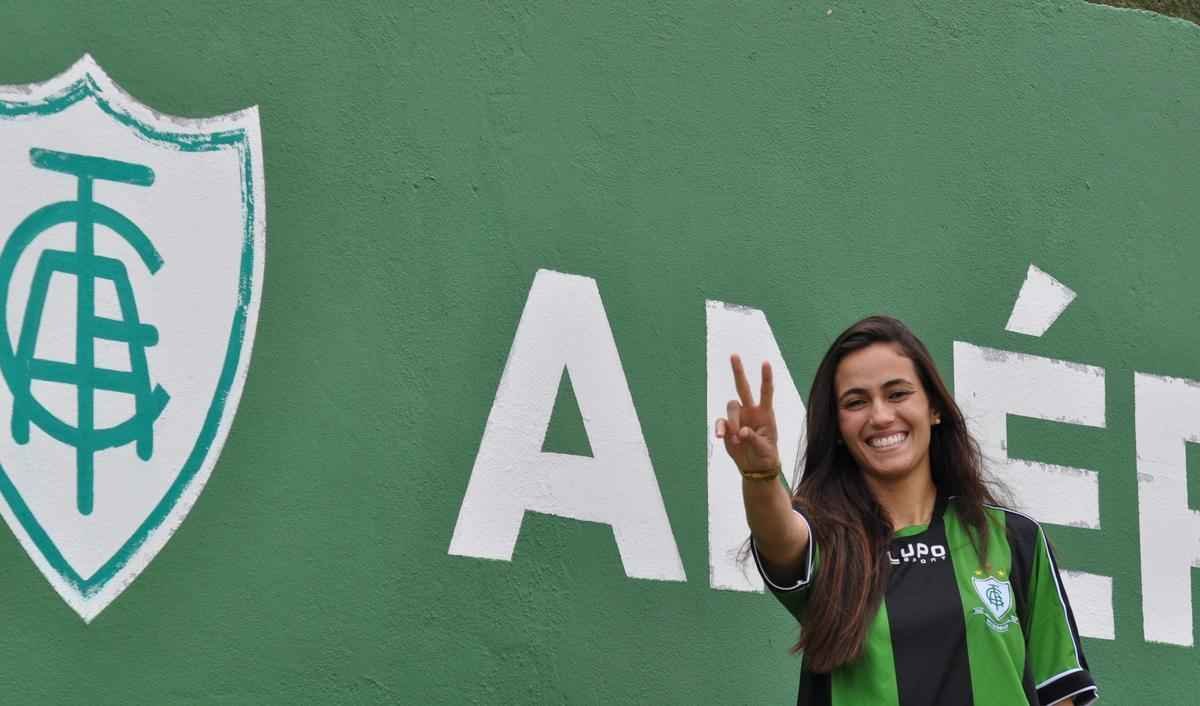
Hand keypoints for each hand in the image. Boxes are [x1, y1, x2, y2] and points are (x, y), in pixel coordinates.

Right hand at [715, 355, 780, 474]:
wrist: (755, 467)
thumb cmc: (766, 456)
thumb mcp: (765, 449)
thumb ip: (753, 439)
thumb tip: (740, 432)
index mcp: (765, 414)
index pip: (766, 392)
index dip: (765, 378)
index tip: (765, 363)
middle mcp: (751, 412)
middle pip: (743, 387)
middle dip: (738, 371)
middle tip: (734, 355)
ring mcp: (738, 418)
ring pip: (731, 407)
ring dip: (731, 420)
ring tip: (735, 438)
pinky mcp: (727, 428)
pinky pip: (720, 422)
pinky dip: (720, 428)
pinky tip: (721, 436)